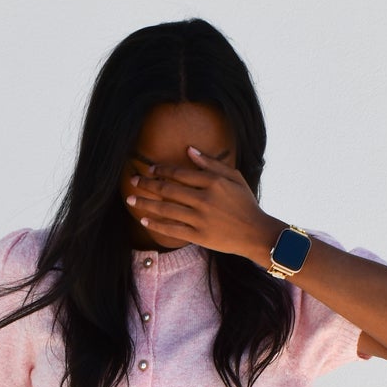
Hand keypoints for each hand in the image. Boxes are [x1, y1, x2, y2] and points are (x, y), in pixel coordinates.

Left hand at [124, 145, 276, 262]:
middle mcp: (204, 199)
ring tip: (130, 199)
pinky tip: (144, 220)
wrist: (256, 233)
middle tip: (133, 180)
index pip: (180, 173)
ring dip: (145, 203)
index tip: (150, 169)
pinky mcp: (198, 236)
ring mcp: (200, 219)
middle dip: (147, 184)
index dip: (162, 170)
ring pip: (166, 209)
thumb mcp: (234, 177)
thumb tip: (189, 150)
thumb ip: (211, 163)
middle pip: (168, 190)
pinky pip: (172, 229)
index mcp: (213, 182)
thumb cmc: (245, 203)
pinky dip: (156, 224)